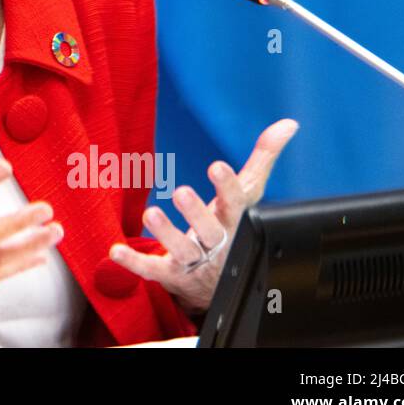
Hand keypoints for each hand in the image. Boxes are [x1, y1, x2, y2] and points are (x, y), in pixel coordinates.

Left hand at [108, 118, 298, 315]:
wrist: (221, 281)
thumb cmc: (231, 226)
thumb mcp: (247, 194)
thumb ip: (262, 159)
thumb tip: (288, 124)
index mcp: (235, 221)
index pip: (236, 204)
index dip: (227, 187)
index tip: (217, 166)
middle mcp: (216, 243)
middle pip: (210, 231)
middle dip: (196, 213)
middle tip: (181, 192)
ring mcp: (193, 262)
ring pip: (182, 250)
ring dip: (166, 234)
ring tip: (151, 214)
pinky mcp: (170, 274)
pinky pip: (152, 270)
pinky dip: (134, 262)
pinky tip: (115, 250)